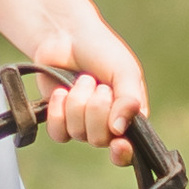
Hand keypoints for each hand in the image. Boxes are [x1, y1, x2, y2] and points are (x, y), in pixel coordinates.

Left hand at [37, 24, 146, 165]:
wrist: (67, 35)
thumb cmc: (103, 51)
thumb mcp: (125, 71)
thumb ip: (129, 100)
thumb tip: (119, 130)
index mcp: (130, 117)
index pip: (128, 151)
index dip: (122, 153)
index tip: (118, 143)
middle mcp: (107, 125)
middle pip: (100, 139)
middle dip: (96, 109)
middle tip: (99, 85)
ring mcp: (82, 124)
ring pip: (78, 133)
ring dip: (78, 102)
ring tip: (83, 80)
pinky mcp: (60, 120)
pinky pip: (58, 132)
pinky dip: (59, 111)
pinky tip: (62, 91)